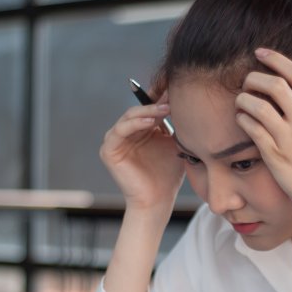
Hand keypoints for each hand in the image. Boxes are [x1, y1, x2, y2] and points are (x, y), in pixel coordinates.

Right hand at [99, 92, 183, 209]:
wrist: (159, 199)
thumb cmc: (169, 174)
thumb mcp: (174, 143)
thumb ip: (174, 124)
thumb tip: (183, 100)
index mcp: (139, 130)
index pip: (147, 108)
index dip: (161, 100)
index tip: (178, 92)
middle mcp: (126, 133)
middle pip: (138, 110)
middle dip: (155, 103)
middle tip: (172, 98)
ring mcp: (115, 141)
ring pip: (129, 117)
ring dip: (147, 111)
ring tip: (164, 109)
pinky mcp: (108, 151)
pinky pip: (120, 131)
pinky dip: (134, 124)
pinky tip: (151, 122)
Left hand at [234, 48, 291, 212]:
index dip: (277, 59)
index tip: (260, 53)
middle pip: (277, 85)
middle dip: (257, 77)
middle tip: (247, 80)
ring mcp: (289, 139)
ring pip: (260, 106)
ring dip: (244, 98)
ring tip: (241, 100)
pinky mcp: (274, 154)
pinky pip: (252, 128)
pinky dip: (242, 118)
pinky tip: (241, 118)